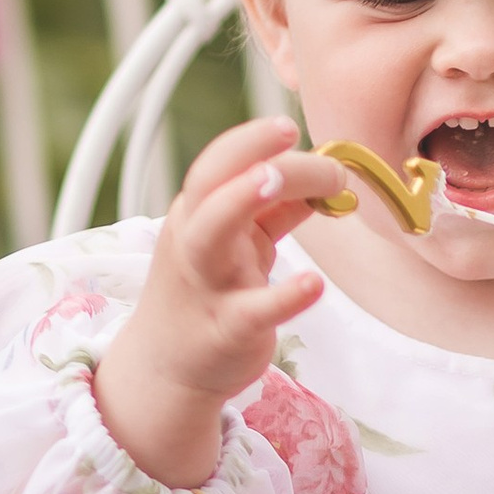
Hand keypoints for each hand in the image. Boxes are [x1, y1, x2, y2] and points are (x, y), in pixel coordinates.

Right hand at [91, 116, 356, 488]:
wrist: (167, 368)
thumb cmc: (211, 292)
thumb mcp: (239, 244)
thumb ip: (277, 209)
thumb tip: (326, 174)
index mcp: (199, 214)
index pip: (219, 164)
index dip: (251, 140)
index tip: (289, 125)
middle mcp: (196, 241)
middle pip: (213, 185)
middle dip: (246, 153)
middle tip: (290, 132)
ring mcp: (209, 284)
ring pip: (212, 233)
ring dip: (240, 199)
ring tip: (278, 180)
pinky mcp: (228, 330)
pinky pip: (253, 309)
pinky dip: (284, 295)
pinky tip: (314, 283)